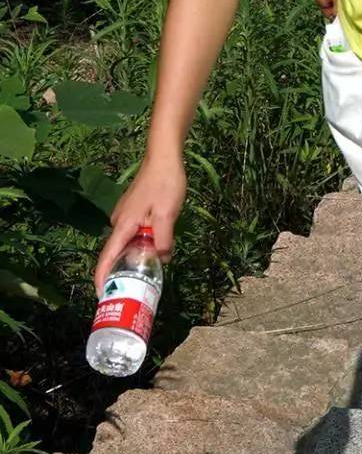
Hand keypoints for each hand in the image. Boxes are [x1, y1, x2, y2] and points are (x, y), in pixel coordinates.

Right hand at [94, 154, 187, 292]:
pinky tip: (154, 249)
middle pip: (116, 253)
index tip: (102, 296)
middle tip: (135, 290)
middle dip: (123, 272)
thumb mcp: (167, 215)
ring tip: (148, 274)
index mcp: (122, 225)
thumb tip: (161, 259)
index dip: (101, 278)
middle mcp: (118, 222)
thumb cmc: (164, 184)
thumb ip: (163, 240)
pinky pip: (133, 234)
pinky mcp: (132, 211)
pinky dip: (140, 244)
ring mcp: (124, 216)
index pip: (106, 257)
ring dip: (135, 257)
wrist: (163, 157)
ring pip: (127, 243)